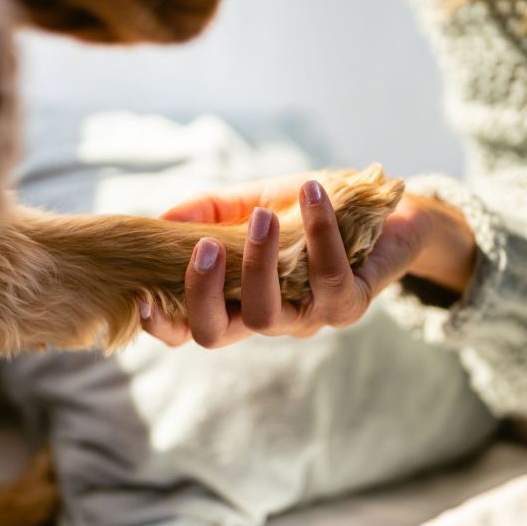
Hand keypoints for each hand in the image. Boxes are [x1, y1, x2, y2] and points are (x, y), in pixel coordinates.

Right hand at [141, 174, 475, 347]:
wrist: (385, 210)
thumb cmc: (309, 211)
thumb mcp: (250, 201)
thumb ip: (208, 212)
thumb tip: (162, 220)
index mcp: (237, 298)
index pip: (191, 328)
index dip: (162, 325)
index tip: (140, 297)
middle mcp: (268, 317)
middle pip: (216, 333)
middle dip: (201, 293)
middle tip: (203, 245)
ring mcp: (308, 316)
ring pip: (267, 313)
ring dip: (258, 263)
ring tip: (261, 215)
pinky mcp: (349, 303)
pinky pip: (327, 278)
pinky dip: (317, 232)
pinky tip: (311, 192)